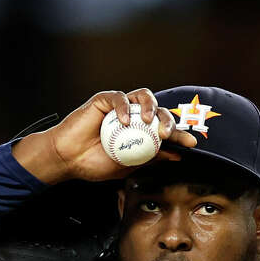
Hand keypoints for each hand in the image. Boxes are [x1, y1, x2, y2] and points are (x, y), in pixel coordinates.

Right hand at [13, 88, 197, 184]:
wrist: (69, 160)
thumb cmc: (94, 162)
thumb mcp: (128, 164)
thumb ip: (151, 157)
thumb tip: (176, 155)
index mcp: (140, 132)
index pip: (164, 129)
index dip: (179, 134)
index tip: (191, 143)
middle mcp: (133, 117)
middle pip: (158, 110)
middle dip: (168, 120)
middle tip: (169, 133)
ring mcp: (119, 108)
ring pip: (143, 96)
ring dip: (151, 107)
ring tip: (150, 122)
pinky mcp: (104, 101)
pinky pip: (119, 97)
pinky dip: (124, 106)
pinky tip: (124, 120)